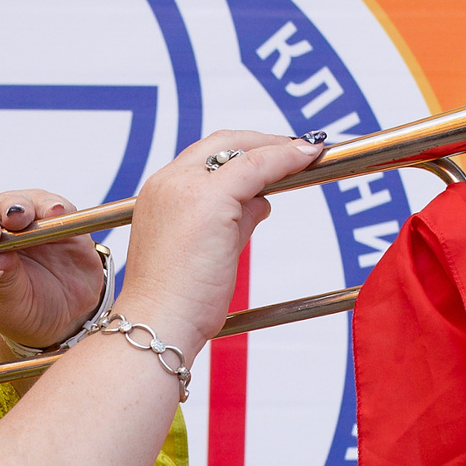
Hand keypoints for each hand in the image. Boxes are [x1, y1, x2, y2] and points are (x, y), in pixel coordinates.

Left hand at [0, 188, 107, 350]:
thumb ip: (0, 282)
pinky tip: (54, 214)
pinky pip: (46, 202)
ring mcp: (14, 217)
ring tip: (20, 220)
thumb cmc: (25, 311)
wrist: (69, 314)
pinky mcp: (47, 213)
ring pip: (6, 199)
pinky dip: (49, 206)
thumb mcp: (8, 306)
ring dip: (12, 207)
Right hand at [111, 133, 325, 346]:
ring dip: (277, 150)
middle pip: (221, 143)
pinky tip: (308, 156)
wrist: (157, 324)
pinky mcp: (211, 198)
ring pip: (242, 151)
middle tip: (296, 149)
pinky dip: (286, 157)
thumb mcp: (209, 252)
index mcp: (159, 195)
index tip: (271, 157)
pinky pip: (258, 165)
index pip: (204, 158)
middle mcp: (168, 183)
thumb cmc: (177, 302)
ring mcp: (185, 187)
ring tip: (306, 156)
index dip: (242, 152)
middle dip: (263, 142)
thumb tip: (260, 202)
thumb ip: (234, 220)